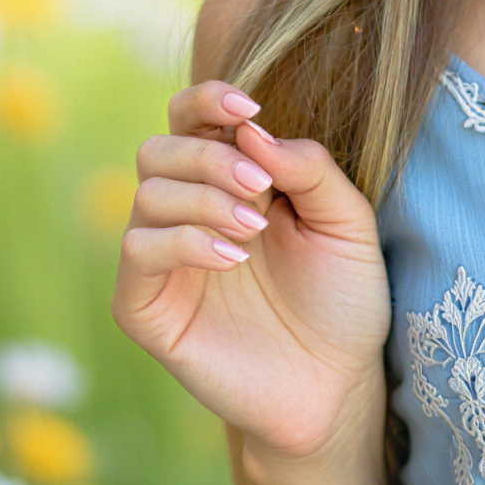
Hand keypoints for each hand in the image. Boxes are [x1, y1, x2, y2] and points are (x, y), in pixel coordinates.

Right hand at [111, 80, 391, 461]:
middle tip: (260, 188)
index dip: (209, 99)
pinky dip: (183, 241)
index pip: (191, 117)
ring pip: (147, 194)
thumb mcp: (346, 222)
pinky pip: (138, 251)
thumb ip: (308, 168)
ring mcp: (162, 260)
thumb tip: (252, 131)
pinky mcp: (145, 307)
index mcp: (230, 180)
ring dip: (203, 199)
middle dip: (209, 156)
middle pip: (159, 147)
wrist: (337, 385)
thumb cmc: (343, 300)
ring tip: (253, 230)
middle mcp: (187, 212)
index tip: (250, 108)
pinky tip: (230, 258)